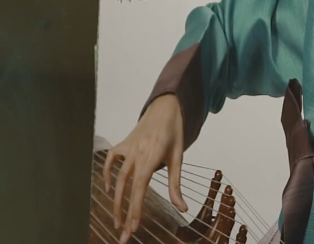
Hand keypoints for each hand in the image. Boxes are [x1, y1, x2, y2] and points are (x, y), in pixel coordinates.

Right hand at [102, 94, 187, 243]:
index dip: (136, 208)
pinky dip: (106, 173)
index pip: (140, 188)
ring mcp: (127, 149)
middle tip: (123, 233)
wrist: (165, 107)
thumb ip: (176, 184)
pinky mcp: (122, 144)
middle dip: (123, 212)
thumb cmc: (174, 132)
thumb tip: (182, 208)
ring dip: (115, 201)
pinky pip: (110, 160)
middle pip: (126, 188)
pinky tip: (107, 189)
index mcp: (151, 157)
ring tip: (116, 220)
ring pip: (116, 178)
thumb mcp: (179, 157)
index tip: (133, 227)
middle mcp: (136, 154)